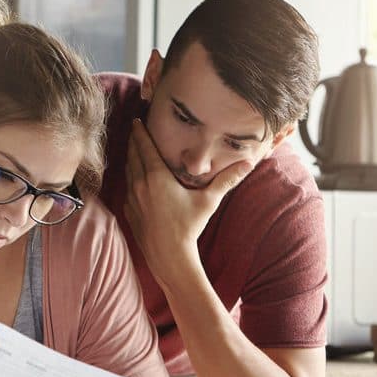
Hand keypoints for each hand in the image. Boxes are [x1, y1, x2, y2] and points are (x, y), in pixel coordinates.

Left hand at [124, 119, 250, 285]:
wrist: (169, 256)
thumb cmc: (189, 227)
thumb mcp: (209, 201)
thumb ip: (227, 180)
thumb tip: (249, 164)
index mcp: (156, 177)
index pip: (144, 147)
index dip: (140, 132)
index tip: (137, 120)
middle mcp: (140, 185)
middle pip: (133, 156)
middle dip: (134, 141)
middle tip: (134, 129)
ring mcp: (132, 198)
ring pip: (128, 171)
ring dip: (130, 158)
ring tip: (134, 149)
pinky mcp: (129, 211)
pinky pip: (127, 188)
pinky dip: (130, 178)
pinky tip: (134, 178)